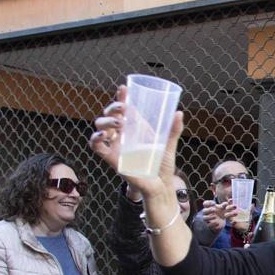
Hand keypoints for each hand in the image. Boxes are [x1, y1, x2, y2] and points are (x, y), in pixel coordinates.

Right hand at [89, 85, 182, 201]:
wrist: (160, 186)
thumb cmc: (162, 166)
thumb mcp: (169, 145)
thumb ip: (173, 130)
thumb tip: (179, 113)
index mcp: (135, 128)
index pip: (125, 109)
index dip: (121, 97)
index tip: (123, 88)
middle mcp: (123, 135)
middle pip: (110, 115)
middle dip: (113, 107)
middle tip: (123, 108)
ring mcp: (116, 145)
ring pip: (101, 127)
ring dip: (106, 121)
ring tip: (119, 123)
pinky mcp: (112, 158)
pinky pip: (97, 147)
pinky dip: (95, 139)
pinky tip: (101, 135)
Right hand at [201, 200, 235, 233]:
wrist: (220, 222)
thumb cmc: (220, 213)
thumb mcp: (223, 209)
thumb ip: (225, 205)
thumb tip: (230, 200)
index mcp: (209, 207)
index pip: (205, 203)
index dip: (209, 203)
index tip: (214, 203)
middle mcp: (207, 213)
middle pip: (204, 210)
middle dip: (209, 210)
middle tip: (214, 210)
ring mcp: (207, 219)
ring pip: (205, 218)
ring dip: (209, 217)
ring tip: (215, 216)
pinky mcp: (209, 225)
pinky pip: (209, 225)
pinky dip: (213, 224)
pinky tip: (217, 223)